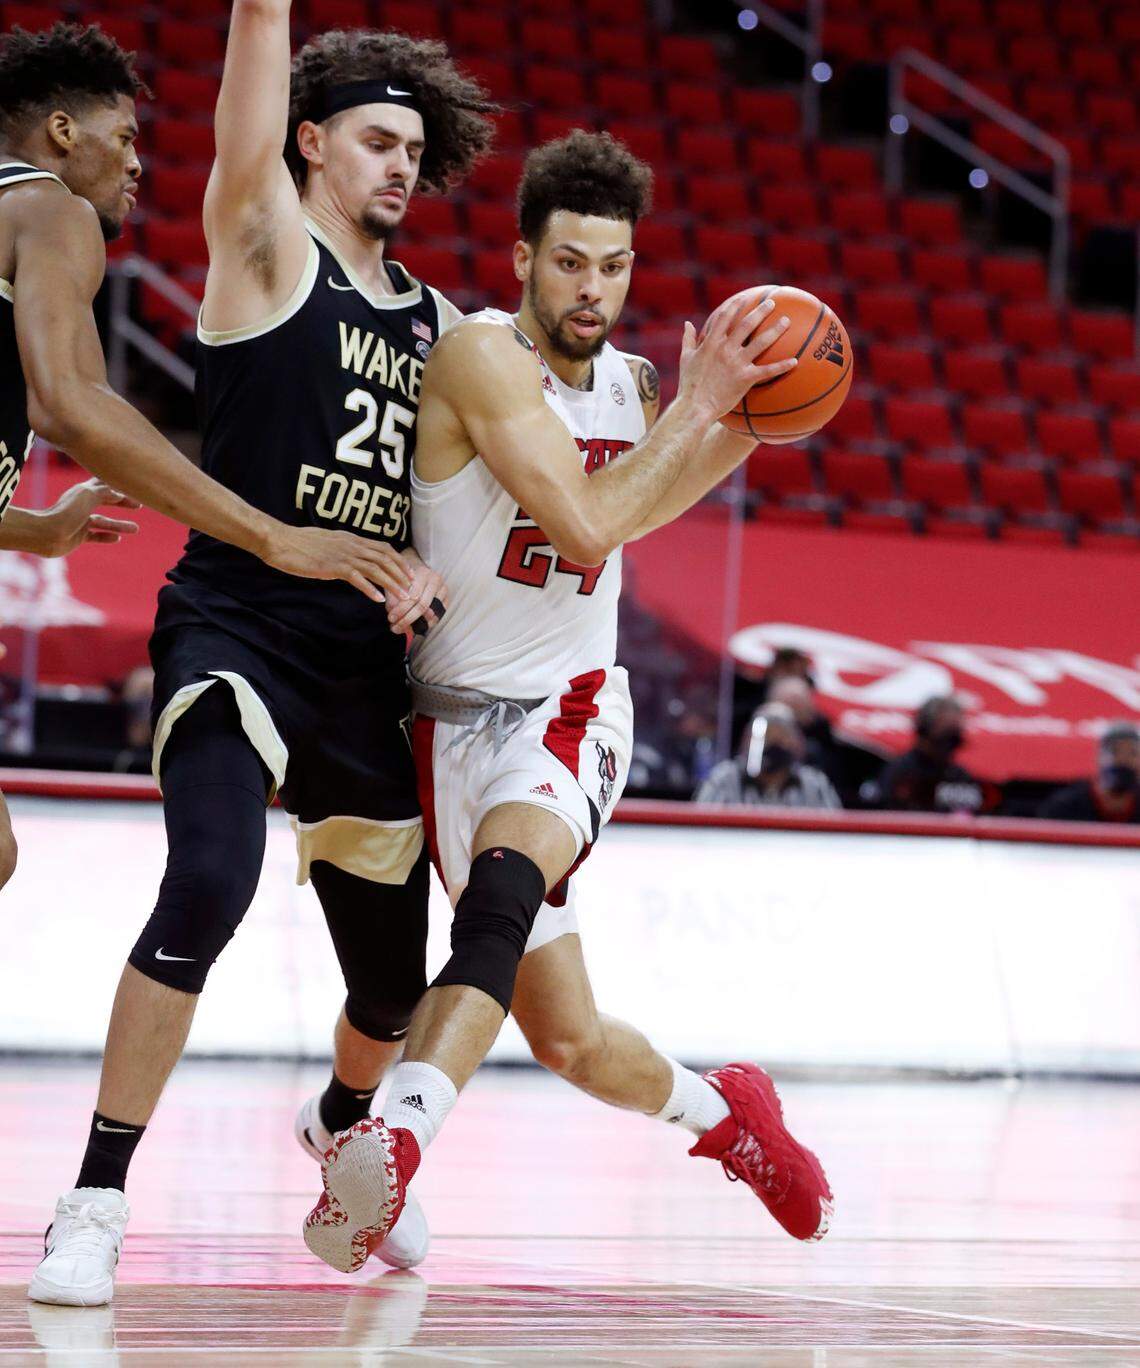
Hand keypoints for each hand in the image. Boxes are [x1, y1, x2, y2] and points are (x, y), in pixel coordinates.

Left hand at [37, 479, 140, 557]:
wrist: (47, 534)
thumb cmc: (67, 512)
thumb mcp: (89, 496)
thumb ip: (105, 492)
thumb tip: (119, 493)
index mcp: (83, 491)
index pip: (103, 484)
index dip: (118, 484)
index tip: (133, 484)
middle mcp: (82, 504)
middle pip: (106, 501)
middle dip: (122, 502)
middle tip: (138, 505)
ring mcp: (80, 520)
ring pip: (104, 521)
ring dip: (119, 525)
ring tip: (136, 529)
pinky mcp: (78, 536)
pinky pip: (96, 535)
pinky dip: (106, 536)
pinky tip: (117, 539)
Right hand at [265, 525, 412, 602]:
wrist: (281, 541)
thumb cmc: (300, 543)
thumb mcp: (328, 542)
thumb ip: (343, 549)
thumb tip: (351, 558)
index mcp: (351, 539)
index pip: (383, 548)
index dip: (398, 560)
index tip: (408, 573)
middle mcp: (352, 545)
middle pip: (385, 558)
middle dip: (401, 573)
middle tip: (412, 587)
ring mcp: (343, 555)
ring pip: (376, 569)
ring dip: (392, 583)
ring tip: (403, 597)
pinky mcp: (333, 567)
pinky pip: (357, 578)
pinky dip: (370, 589)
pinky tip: (378, 599)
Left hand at [386, 548, 448, 634]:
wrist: (418, 569)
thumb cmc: (404, 577)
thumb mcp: (395, 583)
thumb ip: (393, 598)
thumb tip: (393, 617)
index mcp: (423, 573)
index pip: (413, 596)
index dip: (401, 609)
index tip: (391, 619)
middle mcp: (436, 580)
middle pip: (423, 605)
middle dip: (408, 619)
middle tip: (396, 628)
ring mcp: (443, 590)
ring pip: (432, 612)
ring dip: (417, 624)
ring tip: (403, 629)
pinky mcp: (447, 599)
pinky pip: (438, 616)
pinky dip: (427, 624)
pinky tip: (415, 628)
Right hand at [676, 293, 796, 423]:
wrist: (695, 406)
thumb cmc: (688, 384)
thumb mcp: (685, 358)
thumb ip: (688, 339)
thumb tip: (688, 324)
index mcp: (711, 343)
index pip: (725, 317)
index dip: (735, 306)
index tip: (744, 298)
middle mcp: (726, 349)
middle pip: (747, 324)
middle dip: (761, 311)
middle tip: (772, 303)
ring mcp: (737, 363)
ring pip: (761, 342)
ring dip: (776, 330)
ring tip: (786, 321)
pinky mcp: (745, 378)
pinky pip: (767, 371)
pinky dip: (782, 366)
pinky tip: (795, 361)